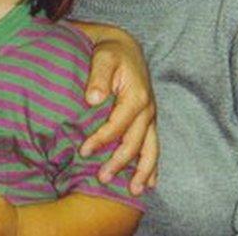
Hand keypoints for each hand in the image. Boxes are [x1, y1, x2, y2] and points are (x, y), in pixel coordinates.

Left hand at [79, 24, 157, 194]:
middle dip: (119, 163)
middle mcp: (147, 109)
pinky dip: (152, 165)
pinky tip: (149, 182)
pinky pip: (153, 145)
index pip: (118, 125)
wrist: (124, 45)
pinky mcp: (149, 119)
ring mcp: (150, 116)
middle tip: (101, 179)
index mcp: (136, 96)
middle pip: (134, 143)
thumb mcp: (102, 57)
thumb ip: (97, 76)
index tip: (83, 151)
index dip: (101, 140)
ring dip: (142, 171)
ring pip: (150, 149)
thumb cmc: (110, 52)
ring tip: (134, 192)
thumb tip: (92, 99)